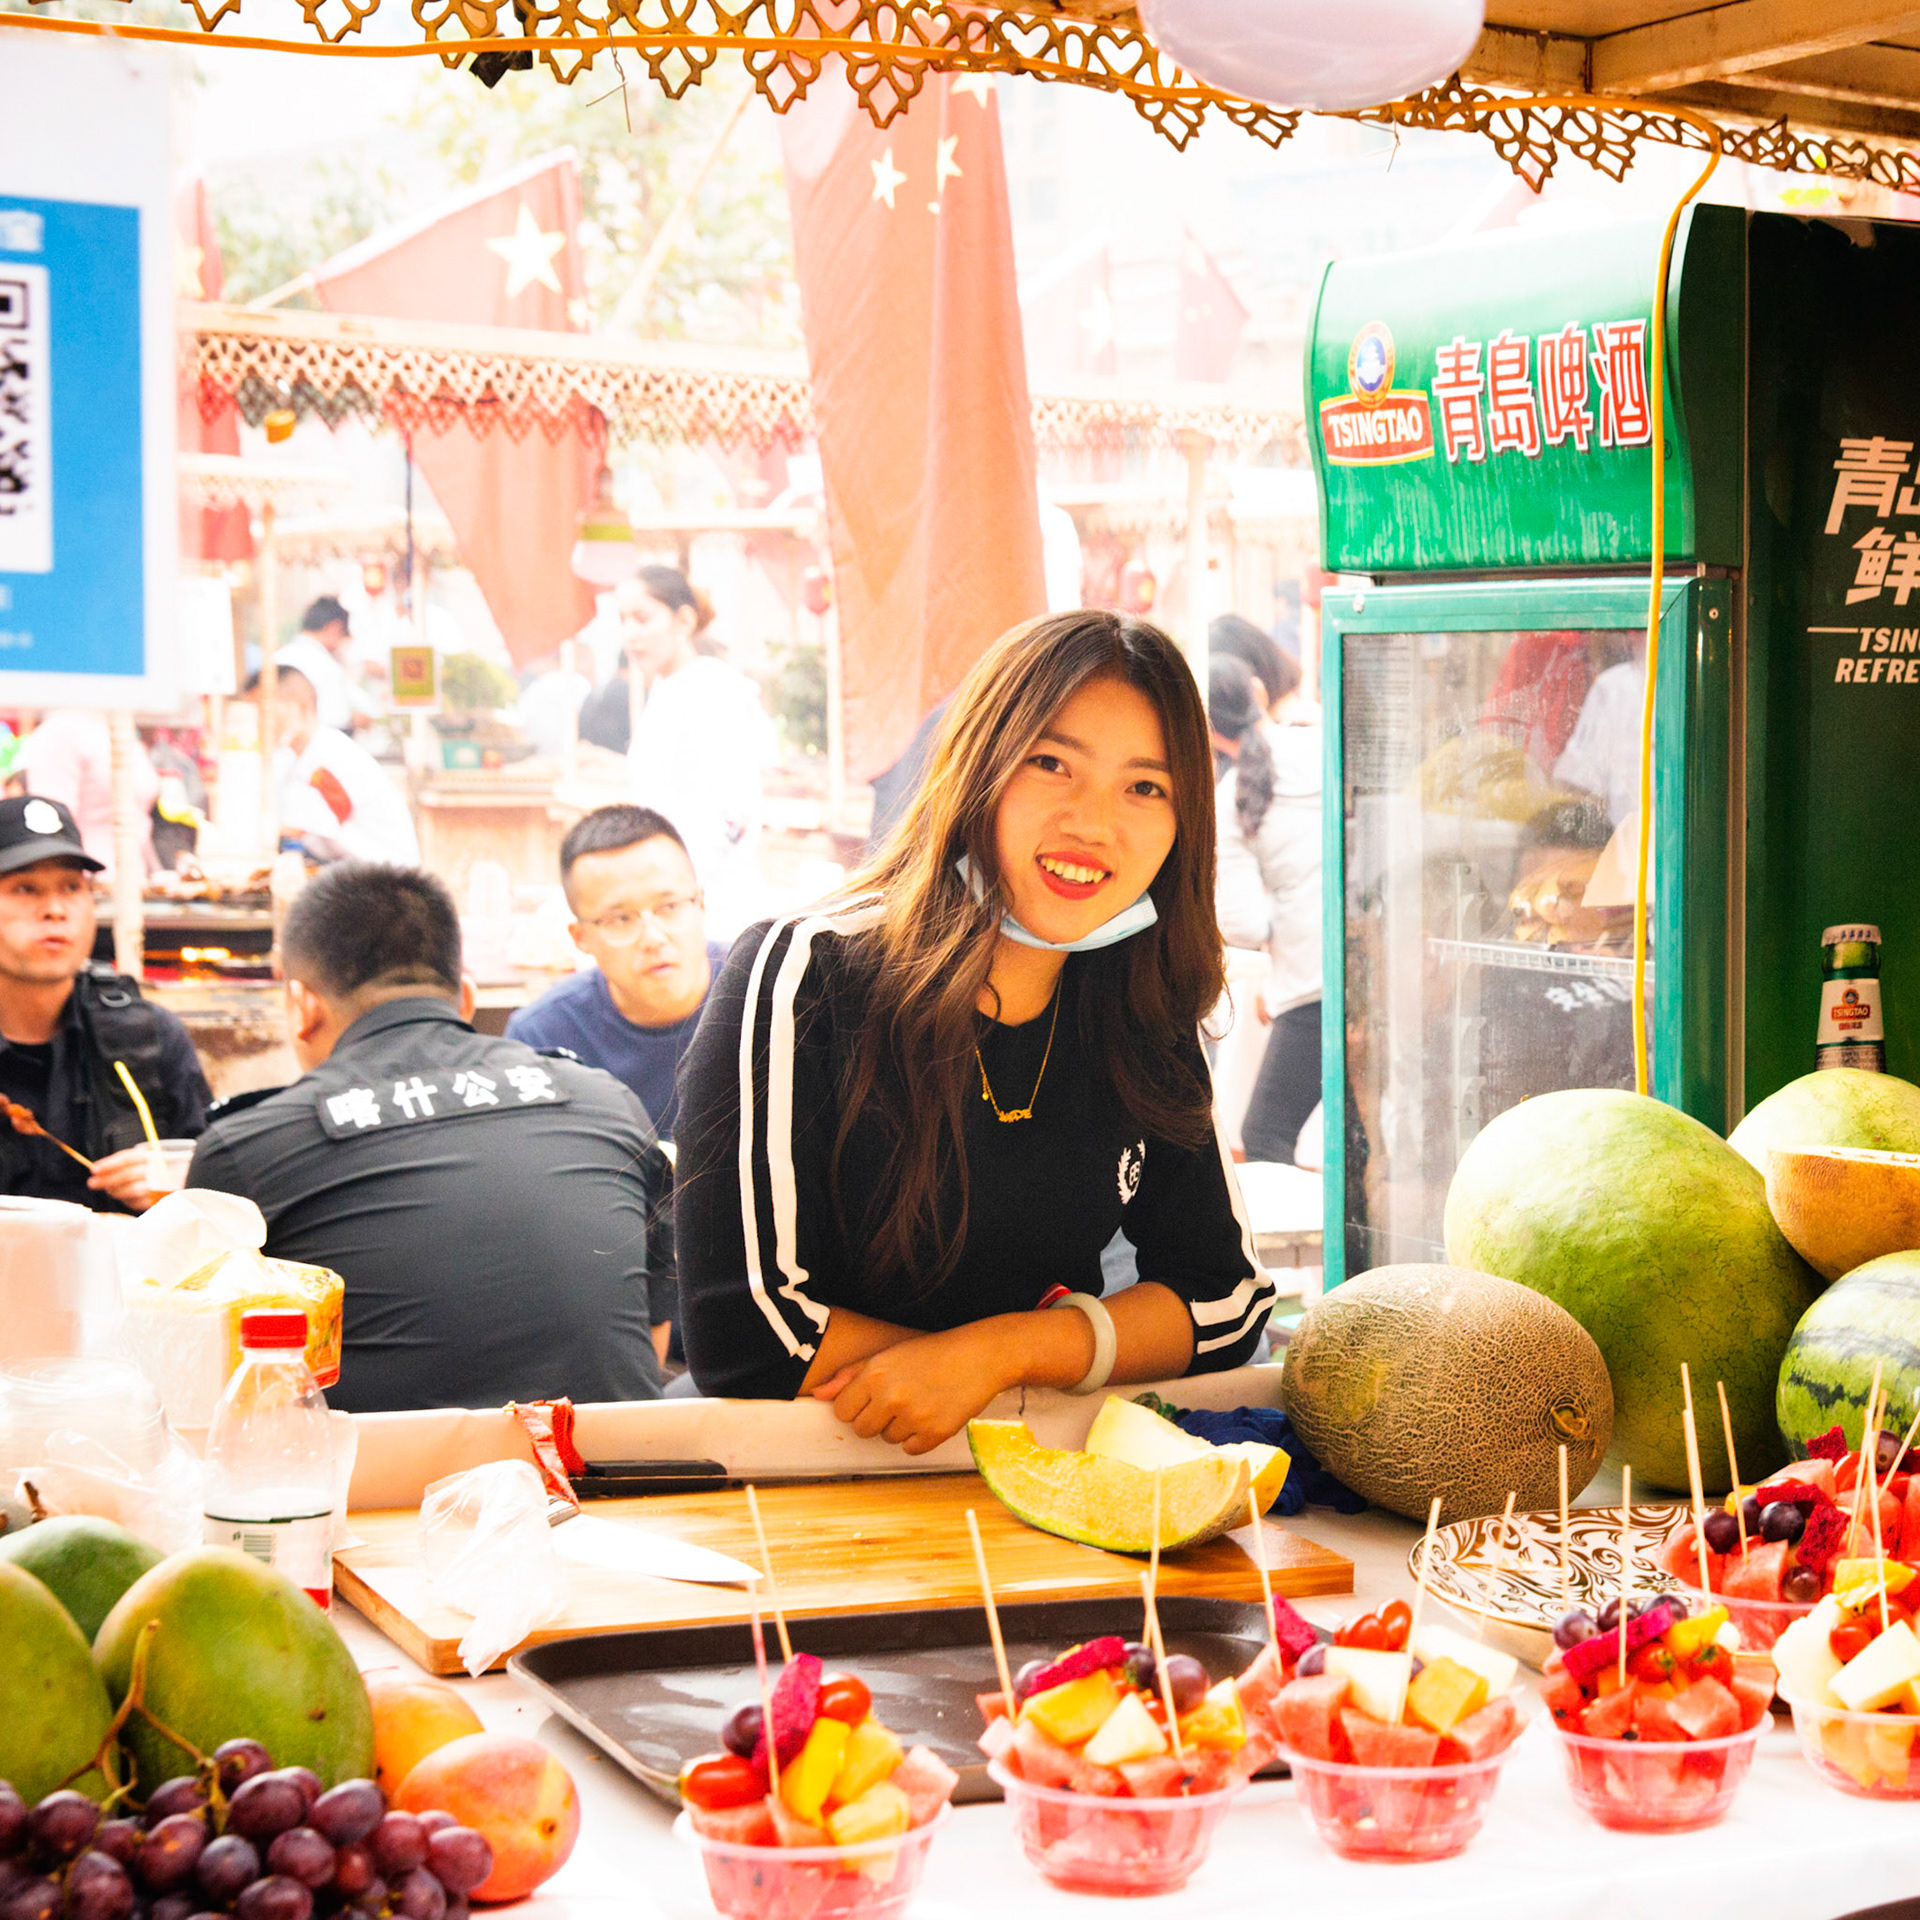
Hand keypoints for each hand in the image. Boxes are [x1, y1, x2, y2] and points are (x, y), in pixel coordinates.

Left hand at [87, 1145, 169, 1211]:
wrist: (189, 1180)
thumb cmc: (166, 1170)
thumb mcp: (153, 1159)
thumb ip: (132, 1163)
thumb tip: (100, 1170)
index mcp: (156, 1156)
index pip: (128, 1158)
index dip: (109, 1164)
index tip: (93, 1169)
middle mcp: (158, 1170)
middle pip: (126, 1175)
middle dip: (106, 1179)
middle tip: (92, 1183)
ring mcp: (160, 1187)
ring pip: (129, 1190)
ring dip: (115, 1191)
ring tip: (109, 1190)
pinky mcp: (160, 1201)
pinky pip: (137, 1202)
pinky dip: (127, 1200)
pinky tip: (124, 1197)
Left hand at [809, 1322, 1020, 1454]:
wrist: (978, 1357)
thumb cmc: (930, 1354)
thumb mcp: (887, 1356)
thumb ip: (849, 1375)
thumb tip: (818, 1395)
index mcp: (875, 1374)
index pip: (842, 1410)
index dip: (856, 1406)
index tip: (872, 1398)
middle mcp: (891, 1396)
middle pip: (861, 1430)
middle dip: (874, 1420)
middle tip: (896, 1401)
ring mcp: (914, 1416)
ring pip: (887, 1440)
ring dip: (898, 1427)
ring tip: (918, 1402)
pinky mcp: (934, 1433)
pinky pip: (910, 1450)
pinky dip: (918, 1438)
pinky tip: (929, 1415)